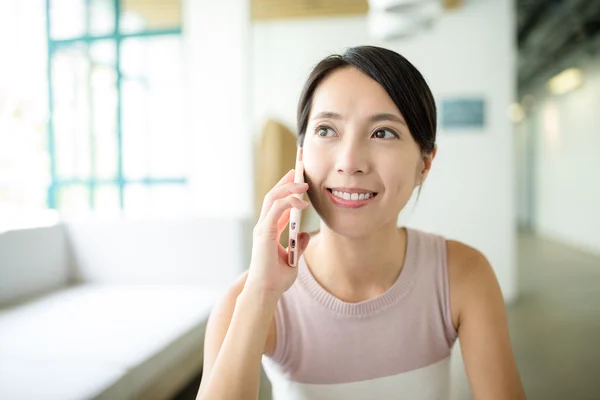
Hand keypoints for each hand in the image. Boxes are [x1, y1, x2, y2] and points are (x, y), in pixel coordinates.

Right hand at [246, 170, 310, 297]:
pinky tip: (302, 202)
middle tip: (298, 171)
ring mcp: (262, 228)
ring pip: (272, 198)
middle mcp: (263, 226)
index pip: (277, 204)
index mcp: (269, 231)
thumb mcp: (293, 259)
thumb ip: (298, 245)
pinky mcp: (264, 233)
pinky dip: (289, 202)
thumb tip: (306, 233)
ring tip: (302, 182)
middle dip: (285, 182)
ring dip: (288, 188)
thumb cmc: (276, 279)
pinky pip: (276, 210)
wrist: (266, 292)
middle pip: (273, 196)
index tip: (297, 181)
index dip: (287, 191)